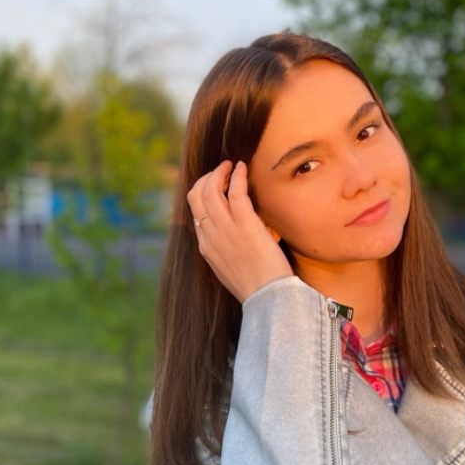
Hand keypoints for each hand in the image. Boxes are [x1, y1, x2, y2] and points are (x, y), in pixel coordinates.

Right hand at [187, 160, 292, 302]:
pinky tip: (241, 168)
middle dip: (205, 178)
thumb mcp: (232, 269)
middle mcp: (210, 236)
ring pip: (210, 190)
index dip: (203, 194)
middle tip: (220, 171)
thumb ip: (227, 250)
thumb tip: (236, 236)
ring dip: (219, 172)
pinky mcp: (245, 225)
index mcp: (206, 247)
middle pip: (196, 196)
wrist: (268, 298)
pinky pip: (235, 191)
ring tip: (230, 165)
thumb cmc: (257, 286)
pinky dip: (236, 175)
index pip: (195, 212)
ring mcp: (226, 230)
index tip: (216, 186)